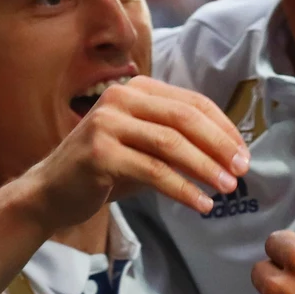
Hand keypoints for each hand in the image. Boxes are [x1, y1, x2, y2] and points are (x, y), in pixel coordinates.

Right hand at [18, 76, 248, 226]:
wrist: (51, 192)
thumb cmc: (105, 169)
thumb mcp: (144, 145)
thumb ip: (178, 139)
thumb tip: (231, 151)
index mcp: (136, 89)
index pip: (192, 103)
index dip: (223, 128)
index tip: (243, 153)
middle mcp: (120, 98)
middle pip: (185, 118)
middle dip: (219, 145)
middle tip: (242, 170)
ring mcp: (107, 123)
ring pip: (171, 144)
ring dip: (206, 168)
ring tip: (227, 188)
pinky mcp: (100, 153)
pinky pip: (153, 171)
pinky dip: (183, 188)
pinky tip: (201, 204)